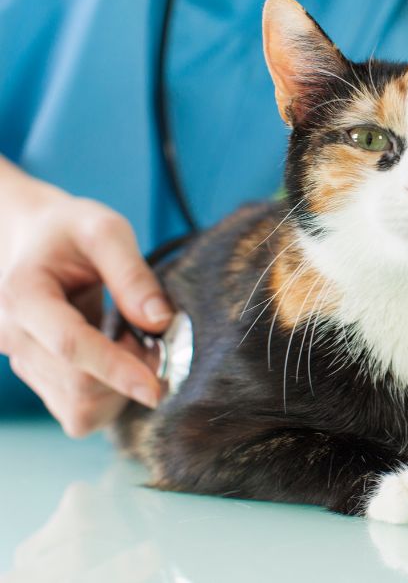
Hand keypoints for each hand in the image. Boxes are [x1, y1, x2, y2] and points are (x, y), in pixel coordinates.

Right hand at [0, 162, 171, 436]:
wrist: (33, 238)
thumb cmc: (70, 230)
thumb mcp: (105, 231)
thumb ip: (133, 274)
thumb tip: (159, 321)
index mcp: (24, 294)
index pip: (70, 345)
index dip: (117, 369)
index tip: (157, 387)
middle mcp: (12, 336)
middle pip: (78, 385)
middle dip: (129, 374)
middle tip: (157, 341)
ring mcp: (22, 362)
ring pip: (79, 407)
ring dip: (121, 388)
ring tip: (132, 343)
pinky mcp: (38, 377)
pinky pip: (77, 411)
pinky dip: (109, 397)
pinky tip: (118, 359)